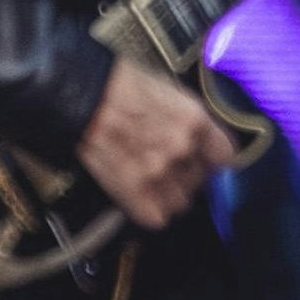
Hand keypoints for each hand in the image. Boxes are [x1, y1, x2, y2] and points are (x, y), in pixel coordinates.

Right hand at [77, 60, 236, 229]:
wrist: (74, 92)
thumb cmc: (110, 82)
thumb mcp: (162, 87)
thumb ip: (184, 117)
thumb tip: (193, 135)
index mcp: (194, 119)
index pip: (225, 158)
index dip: (209, 160)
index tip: (199, 161)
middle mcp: (183, 148)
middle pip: (199, 182)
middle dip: (183, 176)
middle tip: (160, 166)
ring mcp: (159, 172)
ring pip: (179, 203)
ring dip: (165, 196)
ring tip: (146, 182)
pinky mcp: (134, 191)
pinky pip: (156, 218)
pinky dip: (146, 211)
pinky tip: (135, 196)